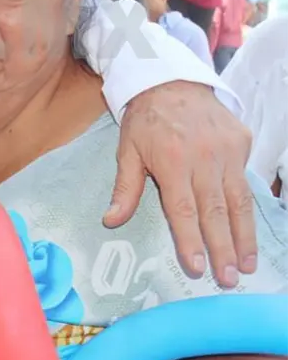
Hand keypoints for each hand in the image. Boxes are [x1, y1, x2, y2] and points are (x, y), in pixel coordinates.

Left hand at [105, 82, 254, 287]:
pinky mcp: (242, 142)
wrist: (171, 81)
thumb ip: (125, 188)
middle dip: (223, 248)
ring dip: (244, 236)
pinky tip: (248, 231)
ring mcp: (227, 150)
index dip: (191, 240)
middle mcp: (203, 157)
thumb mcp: (127, 150)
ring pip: (239, 201)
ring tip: (246, 264)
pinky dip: (248, 207)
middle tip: (229, 278)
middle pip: (216, 211)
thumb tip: (111, 221)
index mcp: (171, 161)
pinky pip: (245, 180)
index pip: (183, 209)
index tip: (197, 267)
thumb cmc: (145, 120)